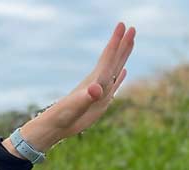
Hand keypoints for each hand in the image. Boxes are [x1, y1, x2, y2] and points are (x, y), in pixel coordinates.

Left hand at [42, 22, 135, 140]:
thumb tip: (96, 89)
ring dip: (123, 56)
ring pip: (115, 68)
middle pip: (113, 58)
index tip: (123, 25)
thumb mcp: (77, 105)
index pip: (108, 56)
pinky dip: (120, 77)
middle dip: (123, 43)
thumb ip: (88, 96)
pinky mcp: (101, 100)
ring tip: (129, 43)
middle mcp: (98, 81)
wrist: (57, 125)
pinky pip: (114, 84)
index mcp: (95, 79)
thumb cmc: (64, 115)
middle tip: (131, 27)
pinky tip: (123, 71)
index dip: (116, 40)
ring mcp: (101, 90)